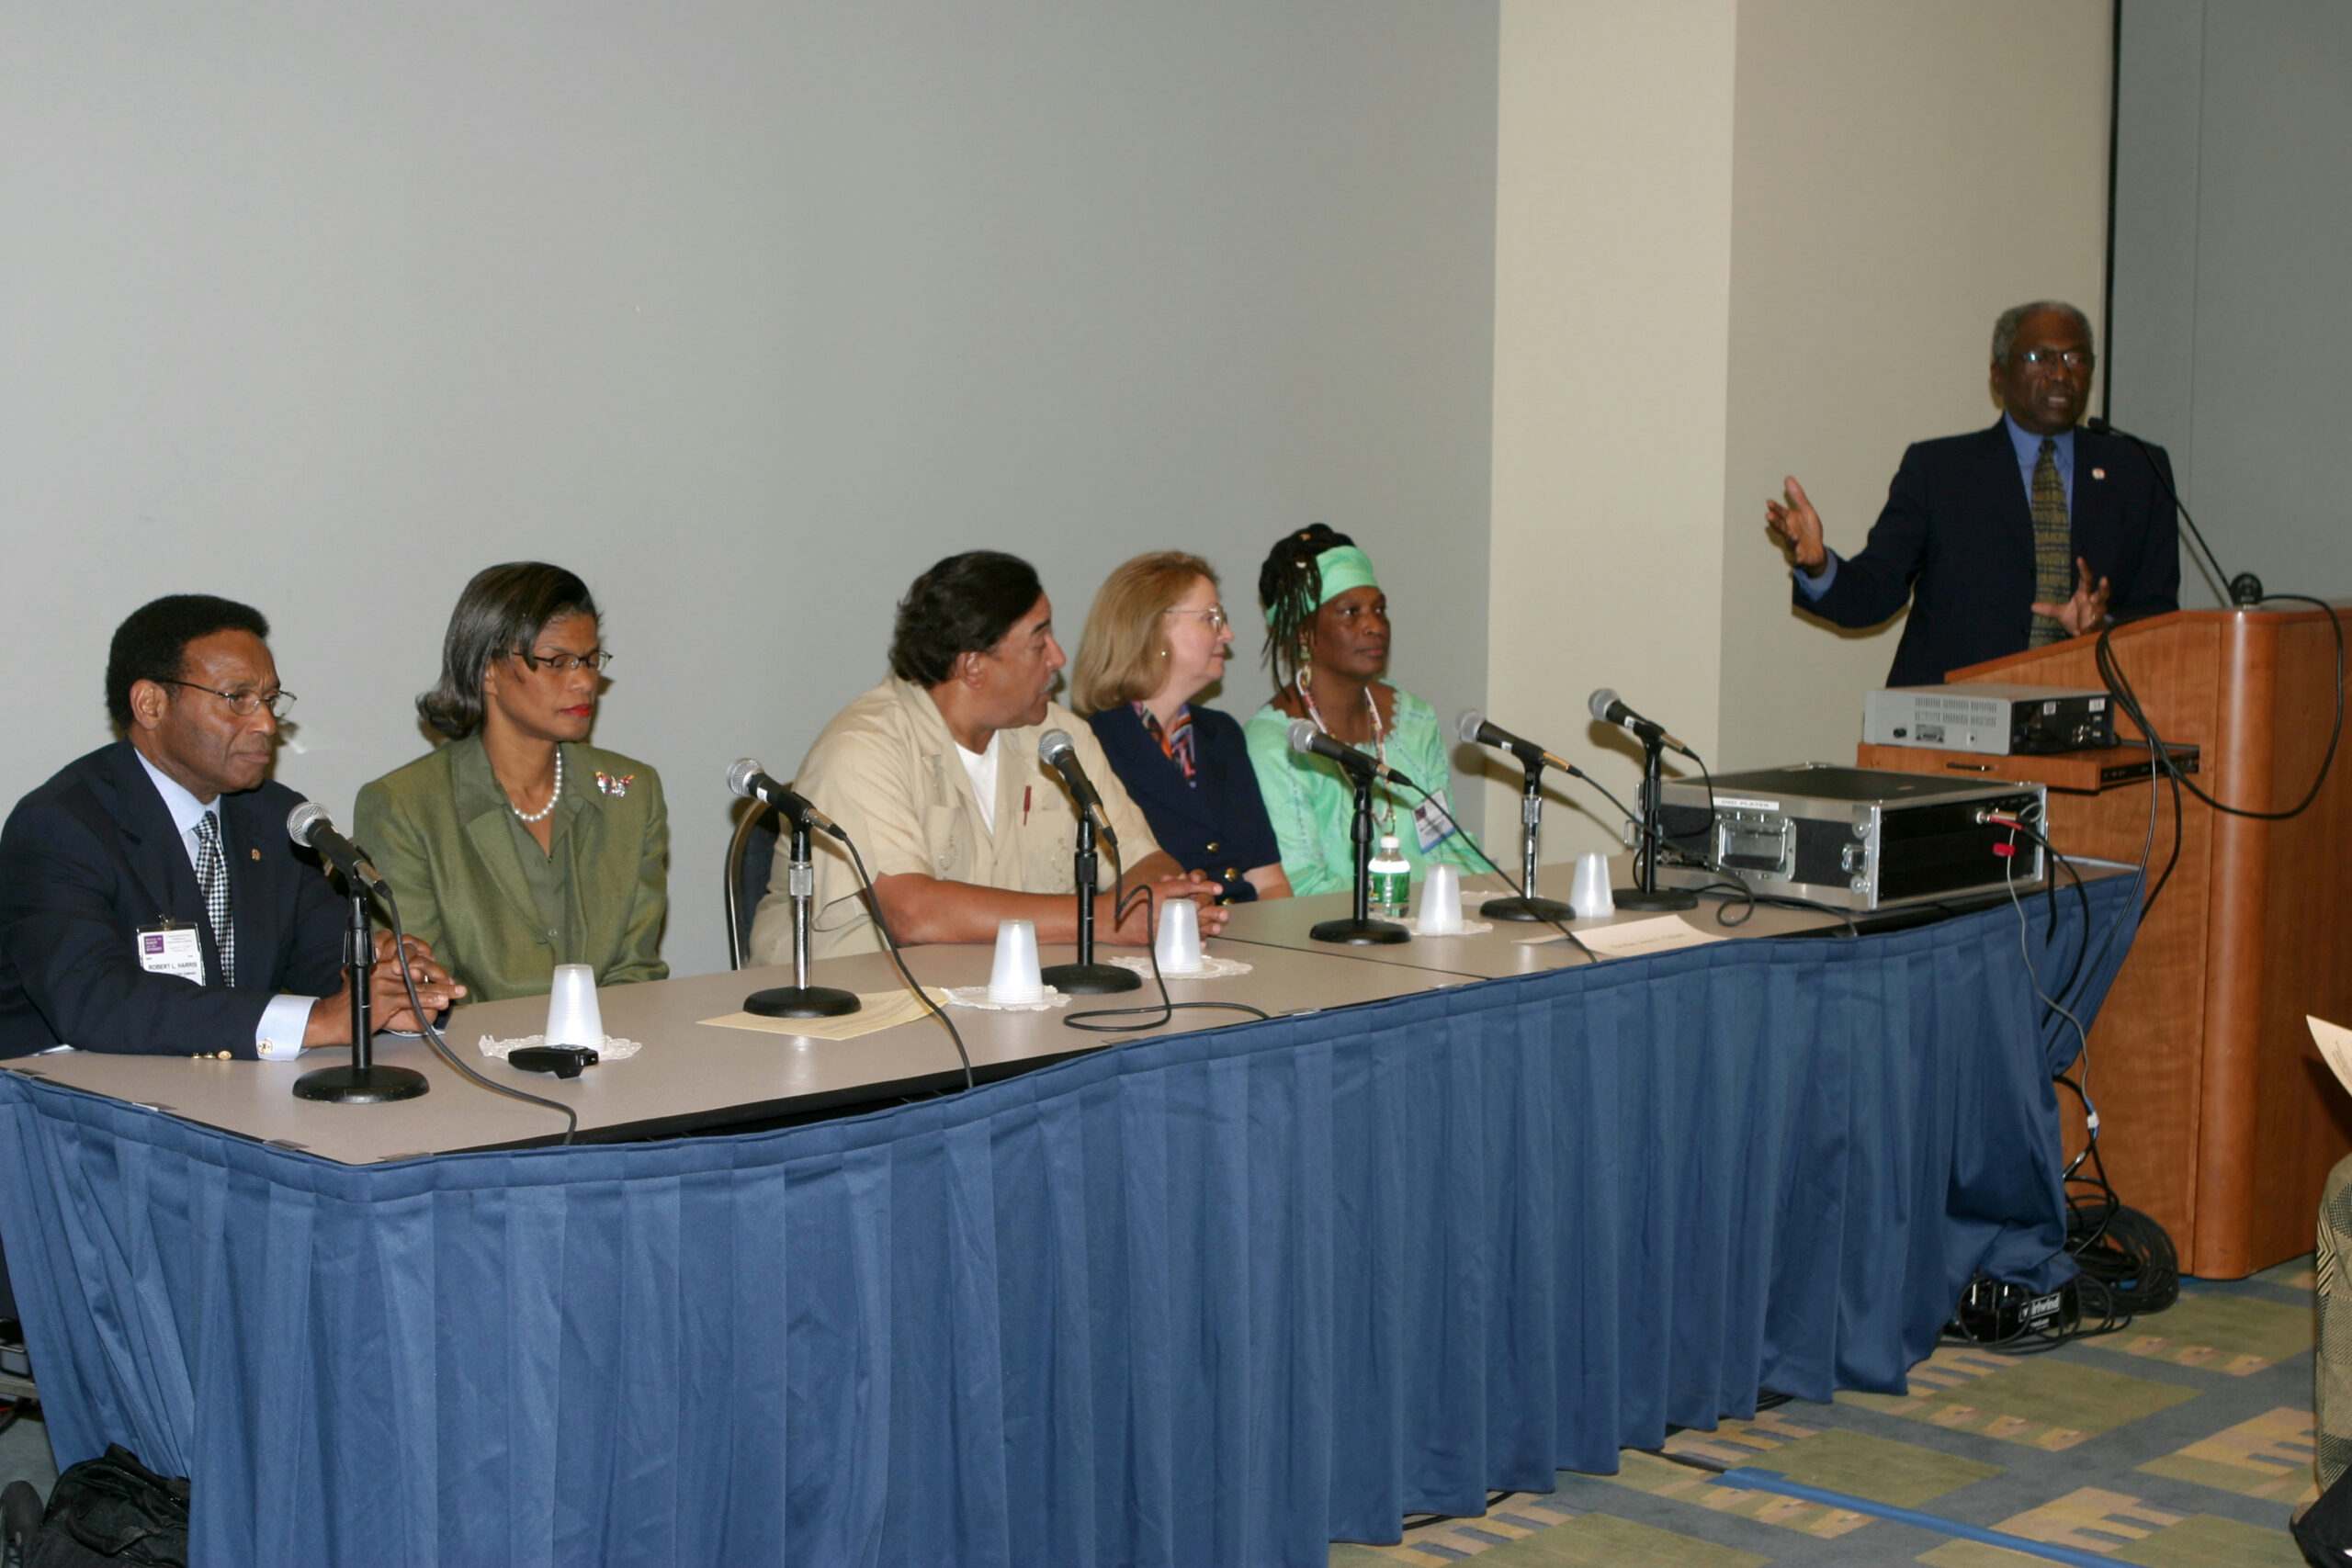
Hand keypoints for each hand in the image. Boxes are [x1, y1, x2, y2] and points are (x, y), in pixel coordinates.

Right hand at [304, 932, 464, 1044]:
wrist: (333, 1020)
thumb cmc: (354, 1007)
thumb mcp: (373, 991)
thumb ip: (392, 986)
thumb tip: (416, 988)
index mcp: (380, 966)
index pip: (410, 962)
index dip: (430, 969)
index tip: (446, 978)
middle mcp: (382, 970)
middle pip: (417, 971)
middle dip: (439, 978)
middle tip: (458, 985)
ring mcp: (383, 984)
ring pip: (417, 986)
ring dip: (440, 990)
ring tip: (456, 993)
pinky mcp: (384, 999)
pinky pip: (410, 999)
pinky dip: (428, 1000)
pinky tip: (441, 1001)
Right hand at [1103, 871, 1231, 944]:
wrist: (1104, 919)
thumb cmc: (1122, 901)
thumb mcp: (1144, 887)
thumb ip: (1164, 887)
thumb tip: (1184, 884)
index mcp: (1158, 891)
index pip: (1185, 886)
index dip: (1204, 886)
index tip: (1218, 888)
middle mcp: (1160, 907)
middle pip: (1191, 907)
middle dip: (1210, 910)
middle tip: (1224, 912)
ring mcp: (1158, 924)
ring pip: (1187, 924)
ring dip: (1205, 926)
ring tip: (1218, 927)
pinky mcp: (1155, 938)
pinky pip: (1175, 940)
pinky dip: (1189, 942)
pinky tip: (1201, 943)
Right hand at [1764, 475, 1827, 570]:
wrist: (1816, 551)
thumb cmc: (1809, 530)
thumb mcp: (1806, 510)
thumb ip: (1797, 496)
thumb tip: (1788, 477)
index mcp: (1790, 520)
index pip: (1781, 513)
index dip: (1776, 508)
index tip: (1769, 502)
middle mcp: (1789, 532)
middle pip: (1782, 527)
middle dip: (1776, 522)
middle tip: (1769, 516)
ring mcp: (1794, 545)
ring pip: (1790, 542)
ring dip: (1791, 539)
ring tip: (1794, 536)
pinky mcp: (1800, 556)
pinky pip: (1798, 557)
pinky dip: (1798, 557)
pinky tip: (1799, 556)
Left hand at [2031, 556, 2111, 637]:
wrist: (2085, 634)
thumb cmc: (2077, 619)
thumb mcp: (2061, 613)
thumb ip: (2049, 609)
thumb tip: (2032, 606)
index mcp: (2084, 595)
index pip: (2085, 579)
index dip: (2083, 569)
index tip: (2079, 558)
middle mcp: (2094, 601)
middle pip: (2101, 592)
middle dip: (2103, 586)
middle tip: (2104, 579)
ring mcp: (2098, 613)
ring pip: (2102, 607)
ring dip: (2099, 606)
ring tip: (2096, 603)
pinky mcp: (2097, 626)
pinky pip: (2093, 626)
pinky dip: (2085, 629)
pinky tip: (2078, 632)